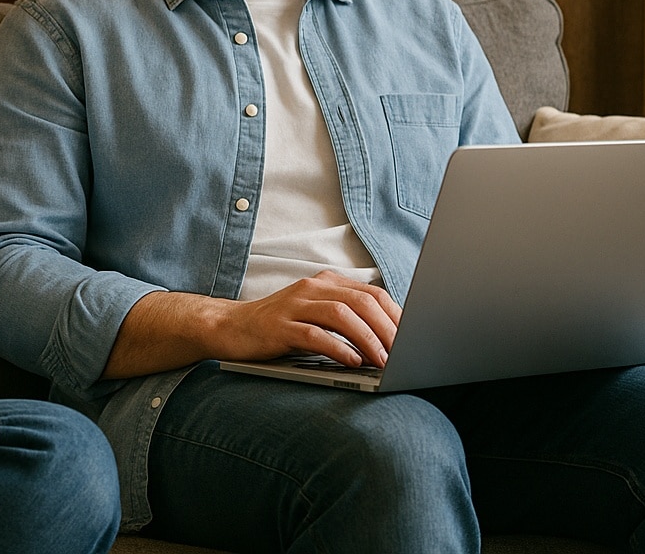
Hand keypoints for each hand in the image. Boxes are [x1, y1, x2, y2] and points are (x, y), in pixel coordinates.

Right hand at [221, 270, 401, 367]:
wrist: (230, 327)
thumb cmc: (280, 327)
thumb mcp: (316, 316)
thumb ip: (347, 320)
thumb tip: (389, 342)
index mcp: (326, 282)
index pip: (372, 293)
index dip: (397, 316)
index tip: (414, 341)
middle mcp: (312, 287)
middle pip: (361, 301)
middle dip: (388, 329)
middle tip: (404, 355)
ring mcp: (293, 305)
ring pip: (340, 314)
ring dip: (367, 339)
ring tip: (382, 362)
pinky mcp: (278, 326)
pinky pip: (313, 334)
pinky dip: (337, 348)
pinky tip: (351, 362)